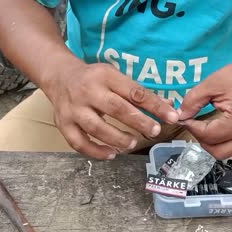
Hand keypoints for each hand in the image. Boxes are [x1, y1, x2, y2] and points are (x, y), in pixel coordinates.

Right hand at [45, 62, 178, 158]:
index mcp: (105, 76)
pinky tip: (111, 154)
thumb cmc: (94, 79)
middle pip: (116, 108)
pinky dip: (95, 151)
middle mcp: (87, 91)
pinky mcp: (63, 124)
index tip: (172, 116)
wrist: (59, 76)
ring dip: (117, 138)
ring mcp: (73, 109)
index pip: (134, 92)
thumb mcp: (115, 78)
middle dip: (138, 121)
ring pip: (96, 127)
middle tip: (154, 131)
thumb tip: (169, 108)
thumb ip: (139, 94)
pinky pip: (78, 142)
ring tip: (132, 143)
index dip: (155, 105)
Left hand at [178, 51, 231, 159]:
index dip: (193, 128)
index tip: (185, 118)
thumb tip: (181, 115)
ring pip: (227, 152)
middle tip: (194, 125)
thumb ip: (193, 101)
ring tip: (206, 126)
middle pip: (218, 152)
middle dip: (202, 141)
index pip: (209, 136)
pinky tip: (219, 126)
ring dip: (213, 142)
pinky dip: (224, 140)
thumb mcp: (213, 83)